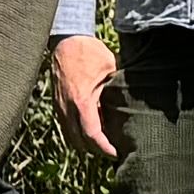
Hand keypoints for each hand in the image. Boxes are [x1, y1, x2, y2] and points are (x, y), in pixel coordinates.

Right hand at [54, 34, 122, 159]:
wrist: (66, 40)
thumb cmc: (89, 52)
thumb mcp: (110, 69)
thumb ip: (119, 90)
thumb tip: (136, 104)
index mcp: (82, 102)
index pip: (92, 135)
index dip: (104, 148)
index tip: (116, 153)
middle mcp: (67, 108)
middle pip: (79, 142)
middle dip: (95, 150)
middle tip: (113, 151)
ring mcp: (60, 107)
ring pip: (70, 136)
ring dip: (85, 143)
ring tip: (102, 144)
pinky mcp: (57, 103)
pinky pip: (66, 126)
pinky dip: (77, 133)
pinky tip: (90, 129)